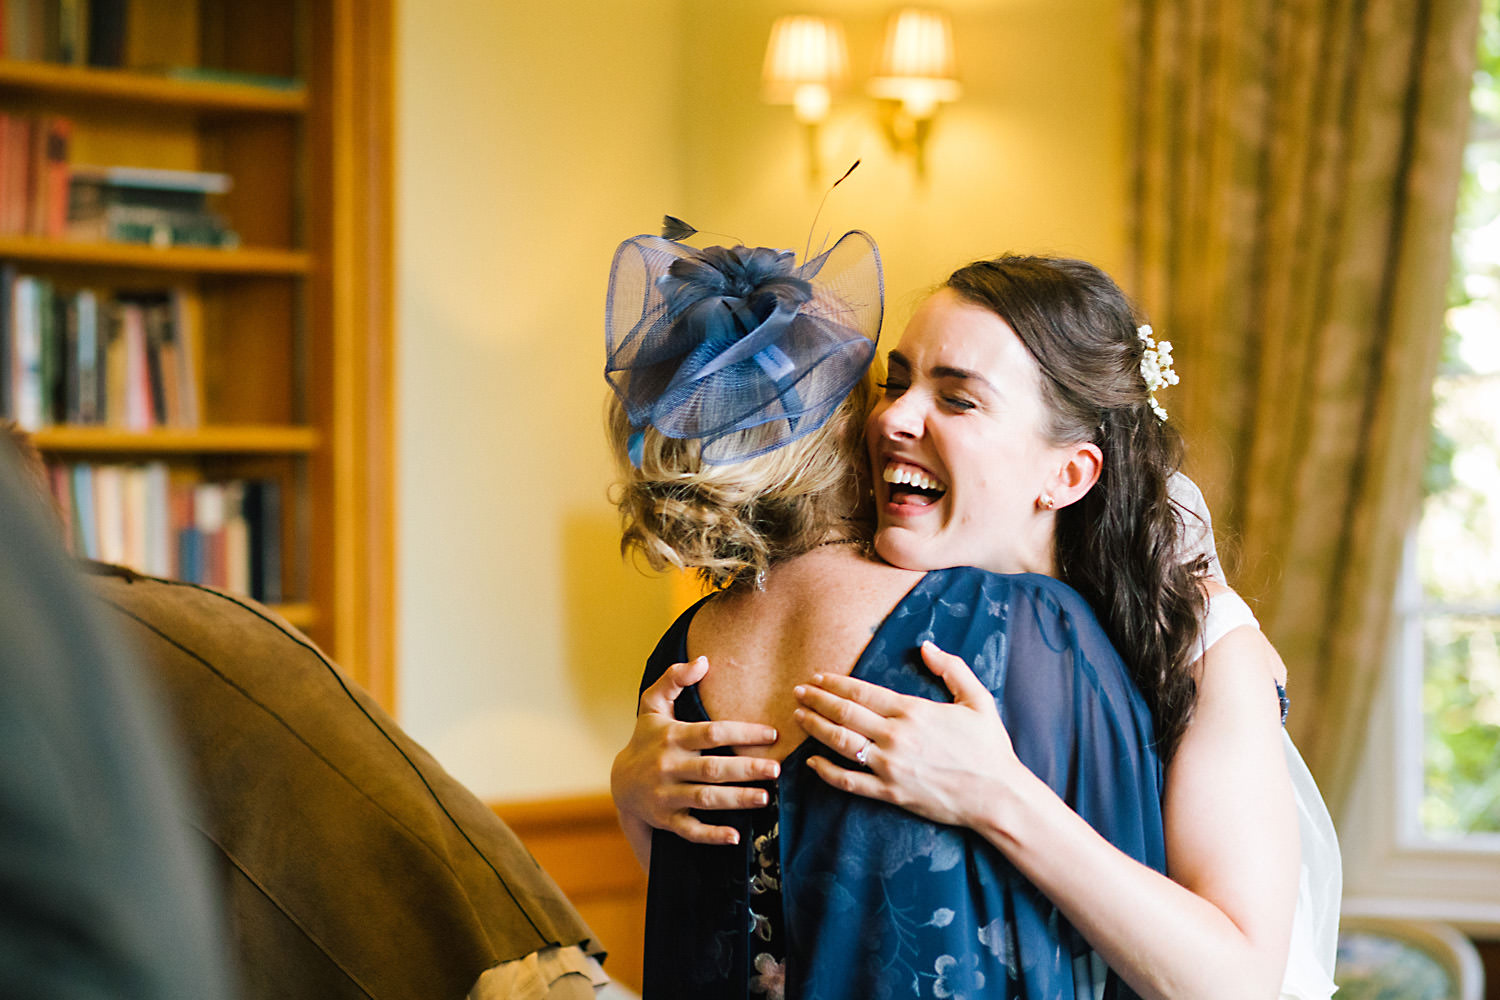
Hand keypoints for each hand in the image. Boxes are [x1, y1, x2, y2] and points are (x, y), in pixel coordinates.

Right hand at [610, 656, 779, 845]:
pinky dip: (711, 834)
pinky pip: (690, 830)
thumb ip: (673, 678)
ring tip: (765, 798)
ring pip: (705, 799)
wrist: (620, 781)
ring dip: (736, 800)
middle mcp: (669, 766)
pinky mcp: (666, 819)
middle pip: (712, 769)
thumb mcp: (653, 705)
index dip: (743, 733)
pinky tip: (735, 835)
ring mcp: (666, 795)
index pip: (711, 733)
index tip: (773, 734)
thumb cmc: (647, 738)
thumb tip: (703, 660)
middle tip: (776, 770)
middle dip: (746, 770)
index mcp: (672, 737)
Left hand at [793, 641, 1021, 829]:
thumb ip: (952, 668)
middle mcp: (895, 737)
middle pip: (843, 713)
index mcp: (912, 711)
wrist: (997, 795)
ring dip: (815, 728)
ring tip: (798, 718)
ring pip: (840, 743)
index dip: (833, 683)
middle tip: (797, 692)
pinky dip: (826, 772)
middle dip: (815, 701)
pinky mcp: (890, 793)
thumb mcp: (977, 699)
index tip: (816, 678)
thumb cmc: (989, 747)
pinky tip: (812, 762)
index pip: (861, 692)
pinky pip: (849, 782)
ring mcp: (890, 766)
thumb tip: (927, 646)